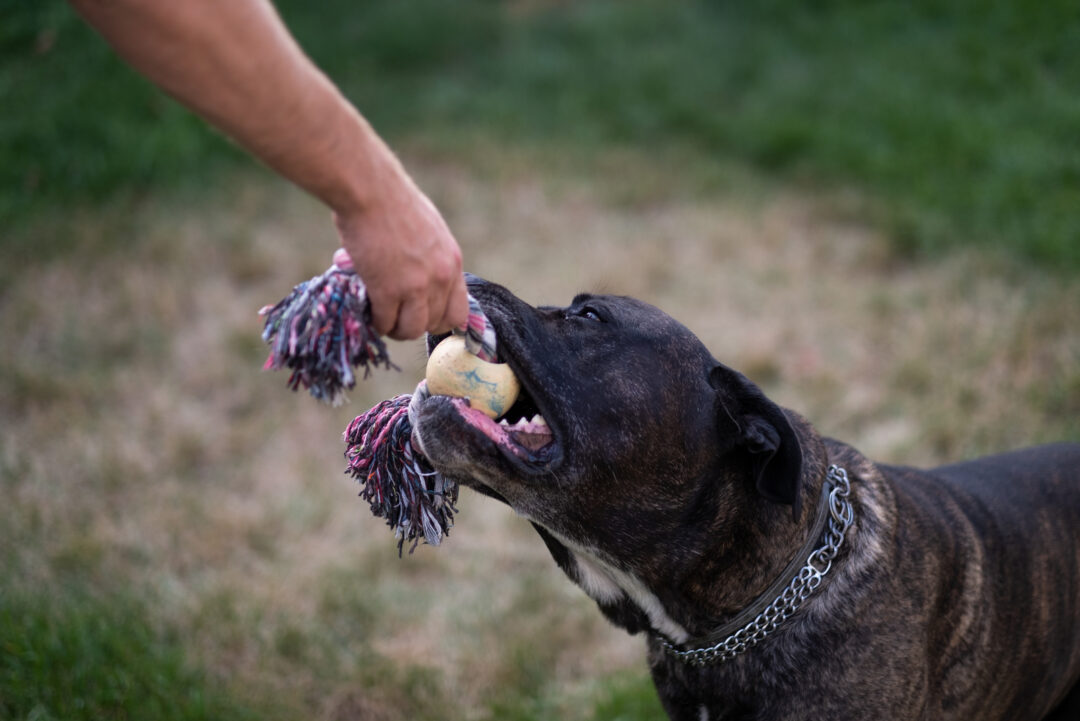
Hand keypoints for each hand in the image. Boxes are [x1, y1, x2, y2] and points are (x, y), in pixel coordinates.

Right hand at [334, 173, 467, 340]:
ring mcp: (417, 286)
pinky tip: (368, 309)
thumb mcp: (427, 230)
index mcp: (452, 261)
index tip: (423, 317)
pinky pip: (386, 323)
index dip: (440, 320)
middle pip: (435, 324)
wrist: (370, 190)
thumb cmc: (392, 201)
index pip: (459, 311)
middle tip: (396, 315)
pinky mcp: (389, 290)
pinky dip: (376, 322)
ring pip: (412, 330)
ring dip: (395, 328)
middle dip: (415, 324)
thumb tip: (412, 277)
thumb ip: (428, 257)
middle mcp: (441, 277)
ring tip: (381, 317)